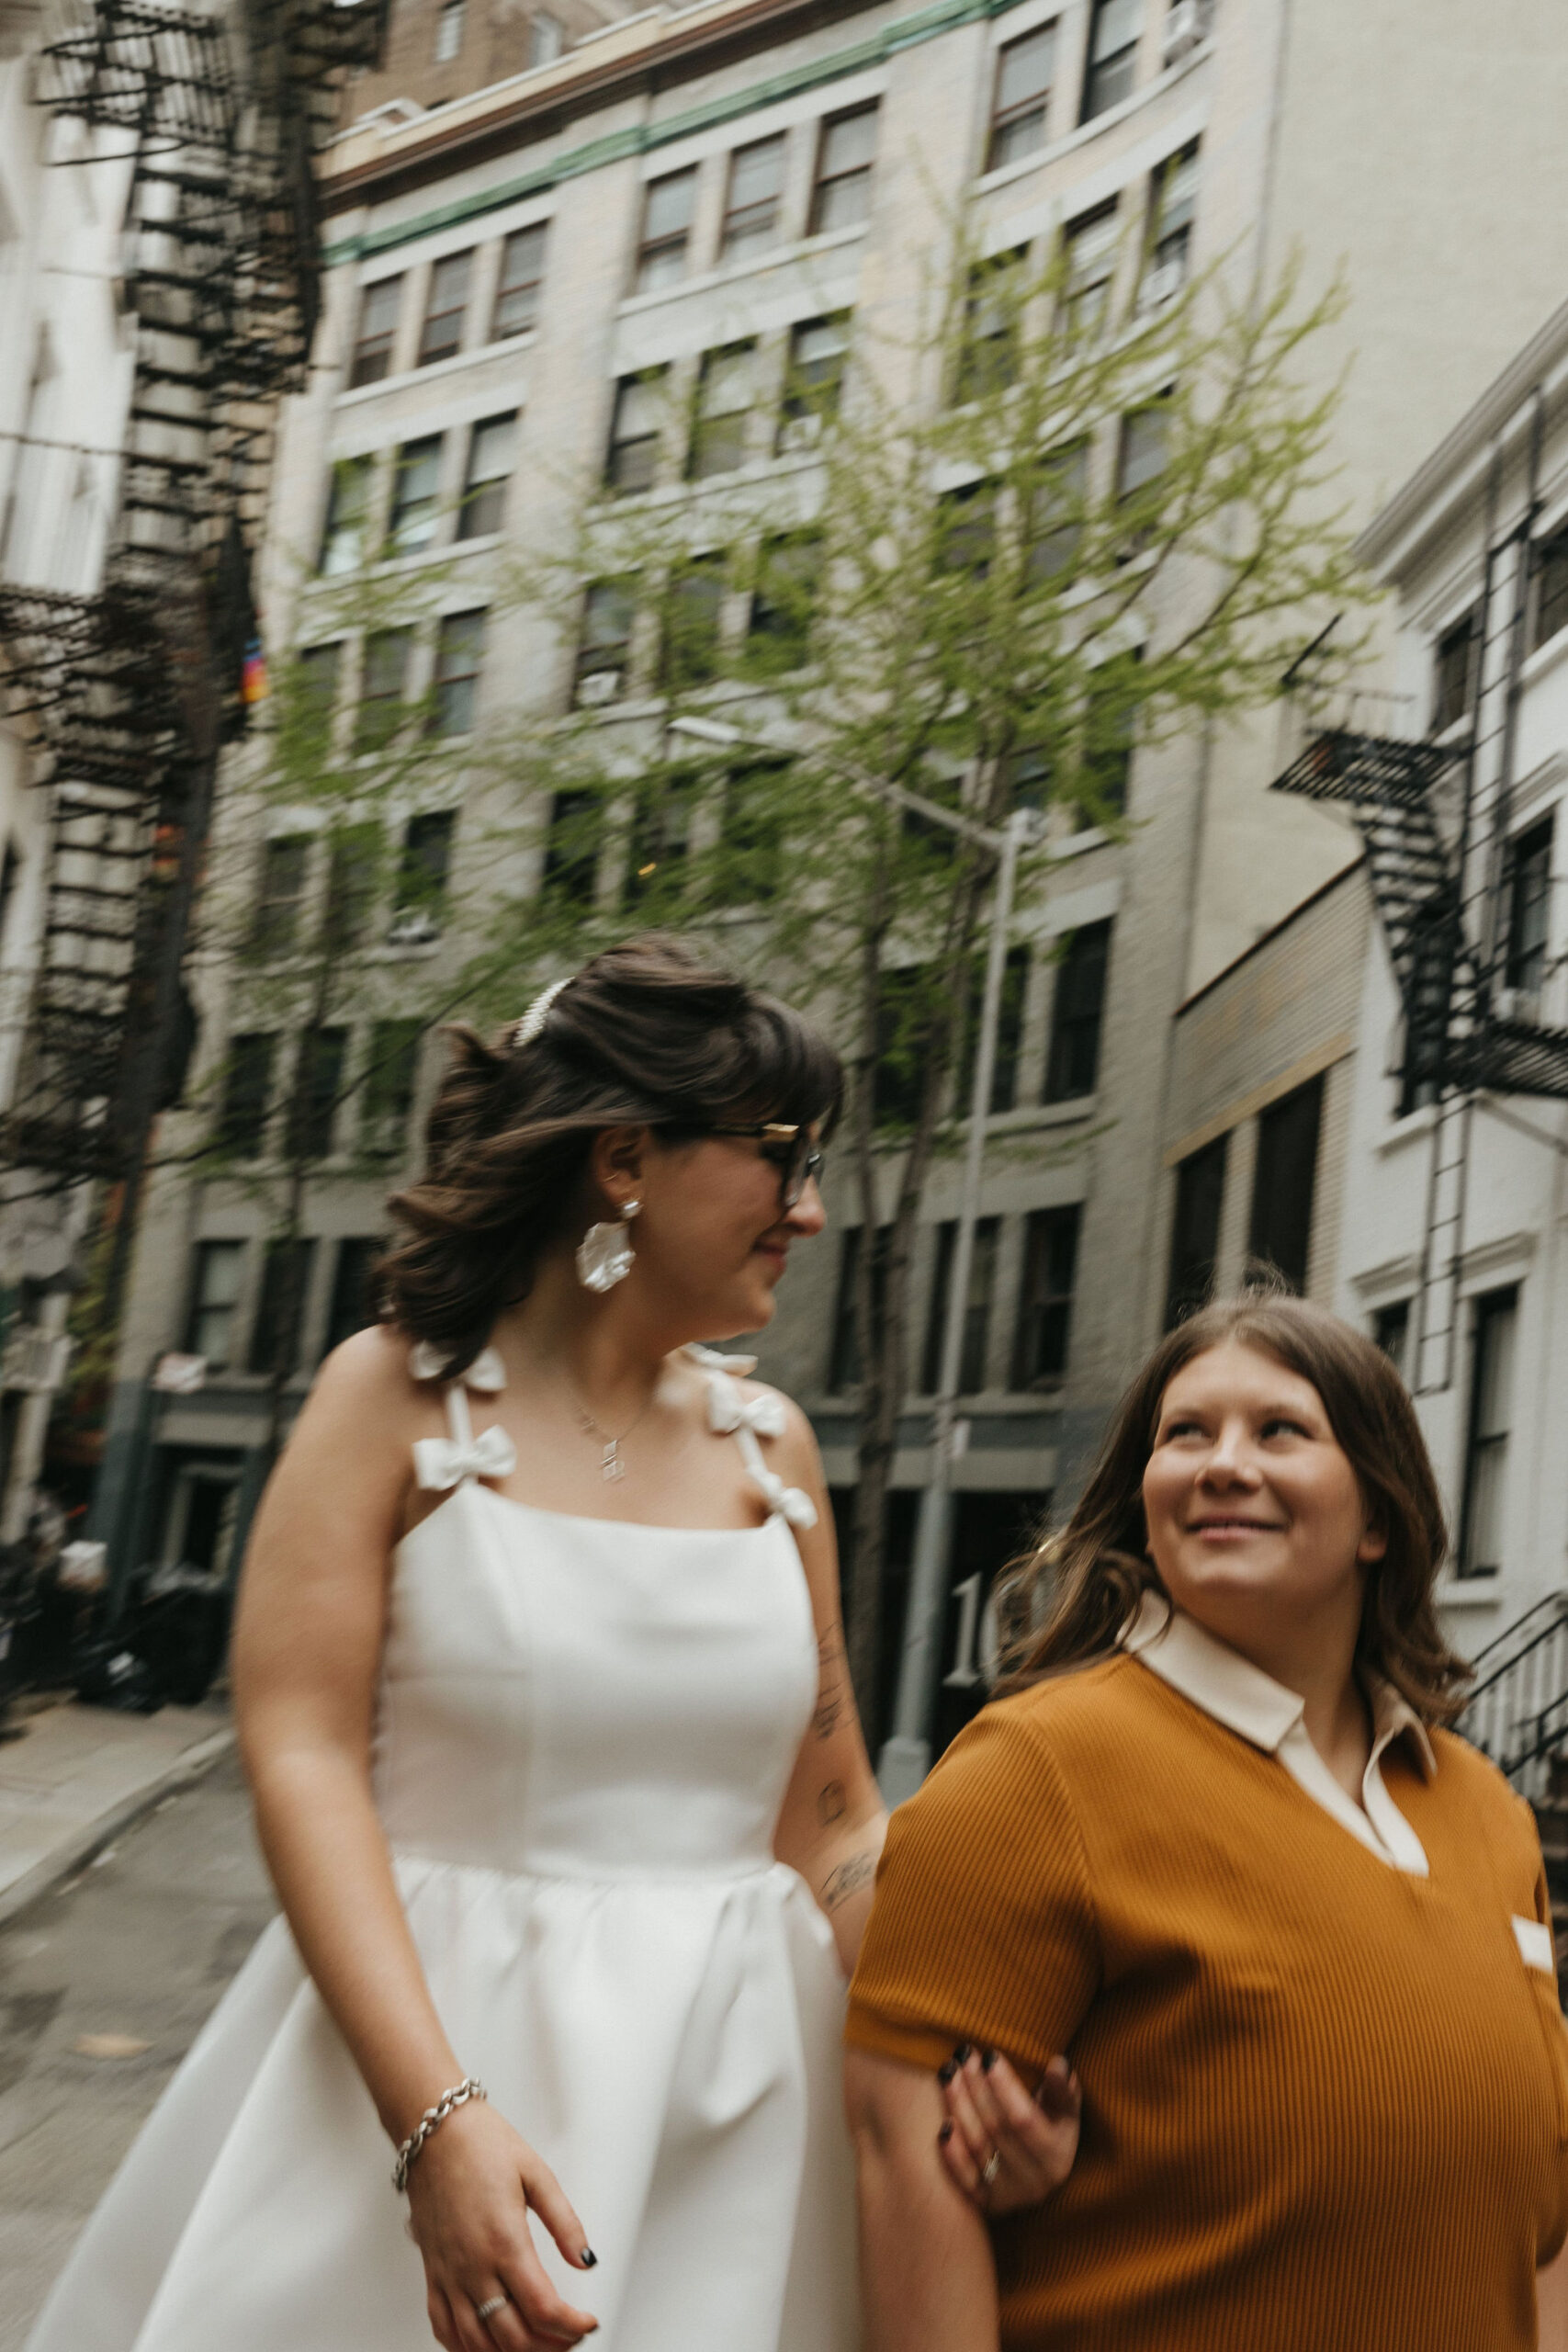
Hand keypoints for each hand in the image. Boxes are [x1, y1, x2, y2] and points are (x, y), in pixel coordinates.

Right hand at [403, 2097, 599, 2349]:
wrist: (435, 2131)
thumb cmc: (482, 2144)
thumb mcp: (537, 2174)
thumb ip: (565, 2222)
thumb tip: (586, 2260)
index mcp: (504, 2241)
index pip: (542, 2308)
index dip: (571, 2327)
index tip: (587, 2324)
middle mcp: (473, 2266)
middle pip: (512, 2337)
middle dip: (548, 2346)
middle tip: (569, 2337)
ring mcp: (449, 2274)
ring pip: (477, 2343)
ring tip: (538, 2343)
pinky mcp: (432, 2273)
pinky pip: (444, 2328)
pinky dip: (467, 2347)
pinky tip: (488, 2343)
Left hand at [937, 2044, 1080, 2216]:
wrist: (1033, 2172)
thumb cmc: (1051, 2129)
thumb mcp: (1065, 2112)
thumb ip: (1063, 2090)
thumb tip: (1059, 2064)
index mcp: (1056, 2159)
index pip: (1024, 2120)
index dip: (1005, 2088)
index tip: (989, 2055)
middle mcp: (1032, 2183)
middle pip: (996, 2130)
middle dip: (977, 2088)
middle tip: (964, 2054)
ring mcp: (1006, 2196)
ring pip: (977, 2148)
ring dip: (958, 2106)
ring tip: (949, 2072)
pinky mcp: (983, 2204)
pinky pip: (963, 2180)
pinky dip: (951, 2153)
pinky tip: (942, 2124)